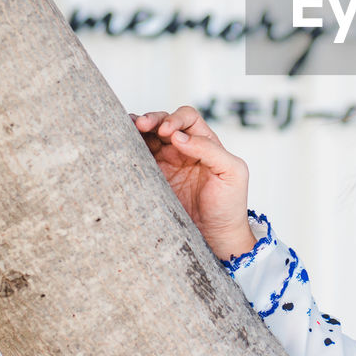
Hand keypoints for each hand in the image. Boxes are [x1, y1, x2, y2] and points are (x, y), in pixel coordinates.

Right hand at [130, 106, 254, 260]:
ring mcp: (166, 163)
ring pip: (149, 137)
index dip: (176, 119)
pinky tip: (123, 143)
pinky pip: (139, 158)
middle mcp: (184, 149)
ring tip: (129, 127)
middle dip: (153, 119)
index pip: (188, 119)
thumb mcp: (232, 172)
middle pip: (164, 123)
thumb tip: (179, 137)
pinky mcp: (153, 178)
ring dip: (138, 129)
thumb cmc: (230, 204)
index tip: (168, 132)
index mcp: (205, 142)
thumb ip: (210, 150)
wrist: (216, 236)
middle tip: (141, 124)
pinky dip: (130, 147)